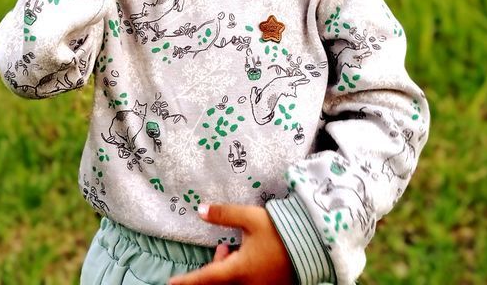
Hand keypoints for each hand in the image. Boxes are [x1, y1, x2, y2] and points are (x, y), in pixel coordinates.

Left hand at [167, 203, 296, 284]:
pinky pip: (245, 284)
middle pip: (218, 283)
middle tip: (221, 249)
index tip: (171, 283)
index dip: (186, 281)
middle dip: (211, 271)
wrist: (315, 247)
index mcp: (238, 271)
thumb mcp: (250, 219)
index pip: (205, 278)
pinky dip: (238, 274)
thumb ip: (224, 215)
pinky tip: (244, 256)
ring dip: (225, 270)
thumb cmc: (282, 233)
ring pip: (231, 284)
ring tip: (231, 249)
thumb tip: (200, 210)